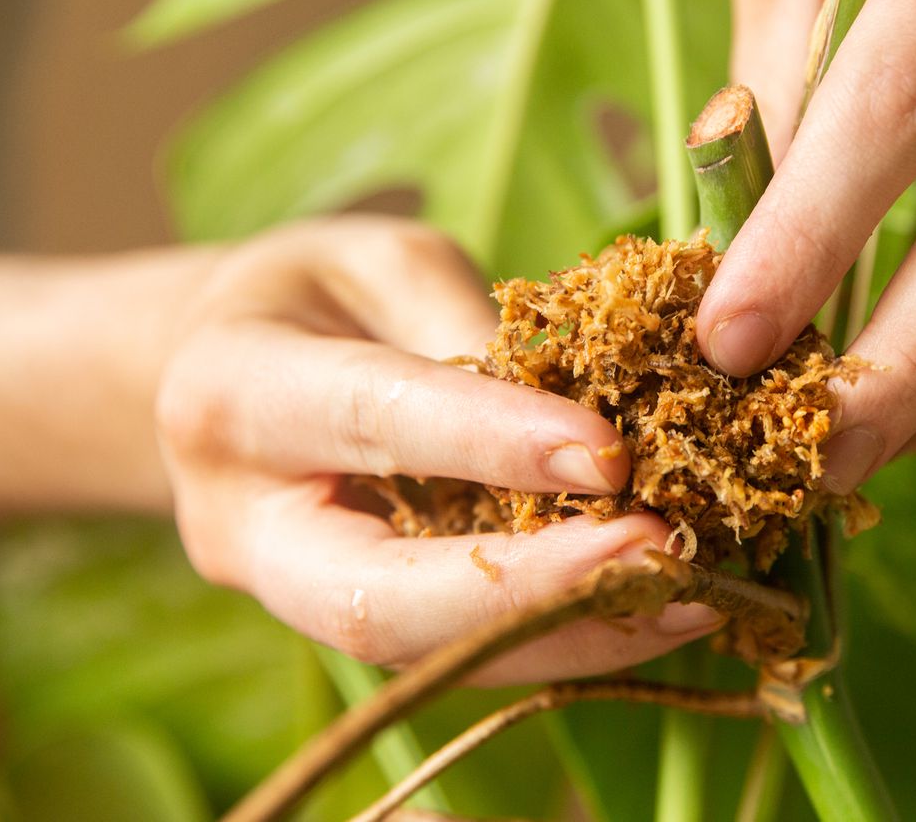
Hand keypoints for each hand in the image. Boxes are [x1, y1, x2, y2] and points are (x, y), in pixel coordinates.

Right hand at [156, 217, 720, 679]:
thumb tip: (589, 422)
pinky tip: (655, 605)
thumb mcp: (386, 265)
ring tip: (693, 594)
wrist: (222, 369)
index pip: (373, 421)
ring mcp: (290, 596)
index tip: (611, 452)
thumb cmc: (312, 293)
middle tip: (662, 559)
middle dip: (531, 592)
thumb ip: (469, 332)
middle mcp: (246, 522)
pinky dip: (561, 632)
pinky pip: (457, 647)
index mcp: (236, 390)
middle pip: (379, 599)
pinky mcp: (351, 626)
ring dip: (571, 630)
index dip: (491, 442)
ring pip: (430, 650)